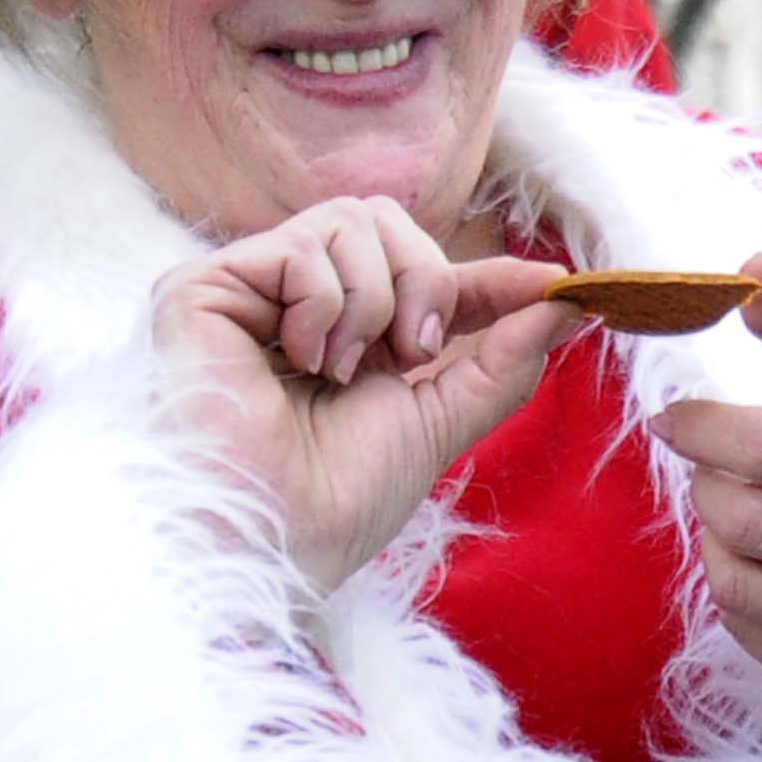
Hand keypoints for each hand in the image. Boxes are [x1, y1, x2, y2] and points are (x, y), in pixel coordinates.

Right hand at [150, 194, 593, 591]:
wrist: (272, 543)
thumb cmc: (337, 503)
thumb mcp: (438, 424)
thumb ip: (500, 361)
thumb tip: (563, 302)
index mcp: (342, 337)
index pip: (419, 272)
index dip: (484, 274)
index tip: (550, 283)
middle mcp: (288, 305)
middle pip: (383, 219)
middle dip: (425, 281)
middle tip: (412, 356)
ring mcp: (244, 292)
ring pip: (348, 221)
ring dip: (374, 303)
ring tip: (341, 373)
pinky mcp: (199, 289)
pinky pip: (299, 248)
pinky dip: (323, 308)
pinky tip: (299, 364)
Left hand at [652, 252, 761, 695]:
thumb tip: (751, 263)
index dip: (702, 428)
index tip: (675, 418)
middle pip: (744, 519)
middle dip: (708, 484)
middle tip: (716, 467)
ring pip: (735, 580)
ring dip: (716, 539)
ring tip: (741, 512)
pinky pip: (747, 630)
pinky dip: (735, 591)